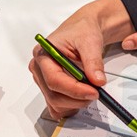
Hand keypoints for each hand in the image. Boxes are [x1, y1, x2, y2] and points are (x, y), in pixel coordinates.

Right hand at [28, 0, 131, 119]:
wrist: (83, 30)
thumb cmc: (81, 31)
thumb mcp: (90, 41)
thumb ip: (93, 62)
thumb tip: (97, 81)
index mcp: (43, 54)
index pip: (54, 80)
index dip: (74, 90)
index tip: (93, 92)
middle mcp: (39, 69)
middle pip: (53, 95)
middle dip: (77, 99)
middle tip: (96, 93)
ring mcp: (43, 81)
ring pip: (55, 104)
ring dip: (75, 103)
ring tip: (90, 91)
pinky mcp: (50, 89)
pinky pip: (57, 106)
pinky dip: (71, 106)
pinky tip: (82, 97)